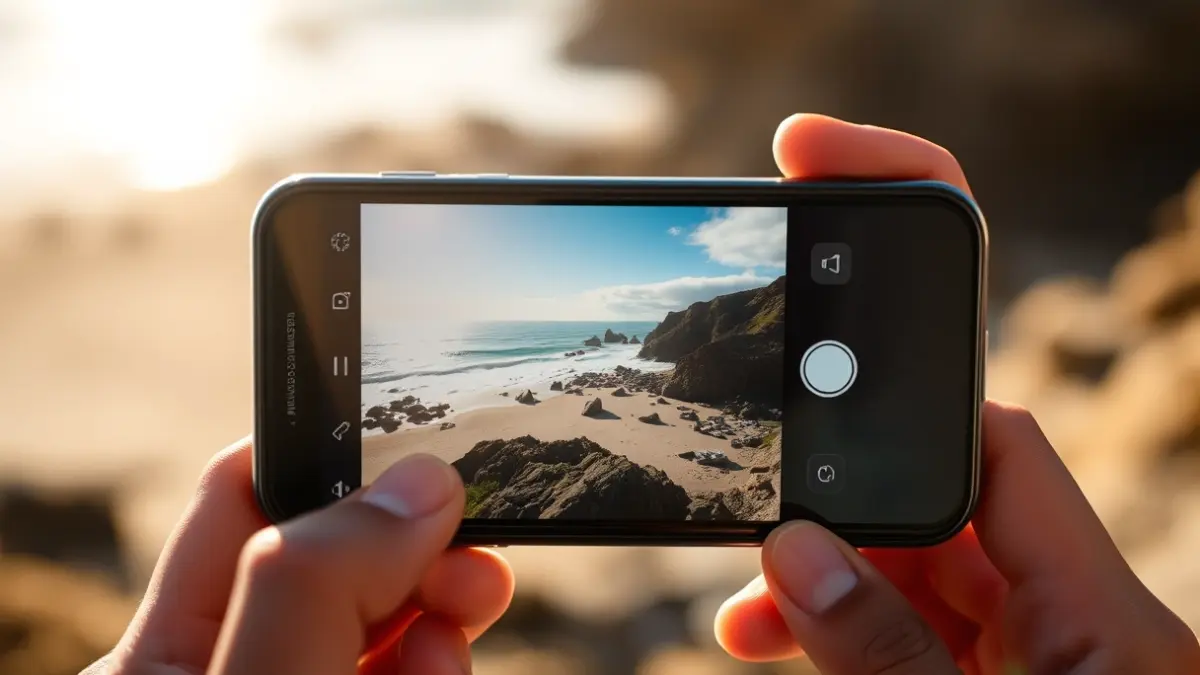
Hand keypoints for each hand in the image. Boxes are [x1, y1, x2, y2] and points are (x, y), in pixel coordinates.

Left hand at [87, 438, 513, 674]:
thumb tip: (416, 484)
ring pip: (391, 612)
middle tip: (473, 544)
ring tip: (458, 621)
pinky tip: (444, 667)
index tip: (411, 434)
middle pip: (336, 551)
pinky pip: (416, 664)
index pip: (241, 495)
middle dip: (413, 535)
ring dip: (442, 604)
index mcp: (165, 652)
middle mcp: (238, 665)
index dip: (324, 447)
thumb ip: (315, 586)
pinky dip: (444, 659)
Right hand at [714, 115, 1199, 673]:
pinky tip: (770, 625)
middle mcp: (1056, 599)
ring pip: (899, 553)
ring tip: (737, 593)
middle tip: (734, 422)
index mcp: (1096, 604)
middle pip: (926, 477)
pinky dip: (831, 611)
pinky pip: (900, 613)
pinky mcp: (985, 665)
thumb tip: (791, 549)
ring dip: (808, 556)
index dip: (903, 352)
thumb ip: (889, 648)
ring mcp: (1018, 635)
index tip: (820, 278)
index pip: (993, 433)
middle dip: (819, 456)